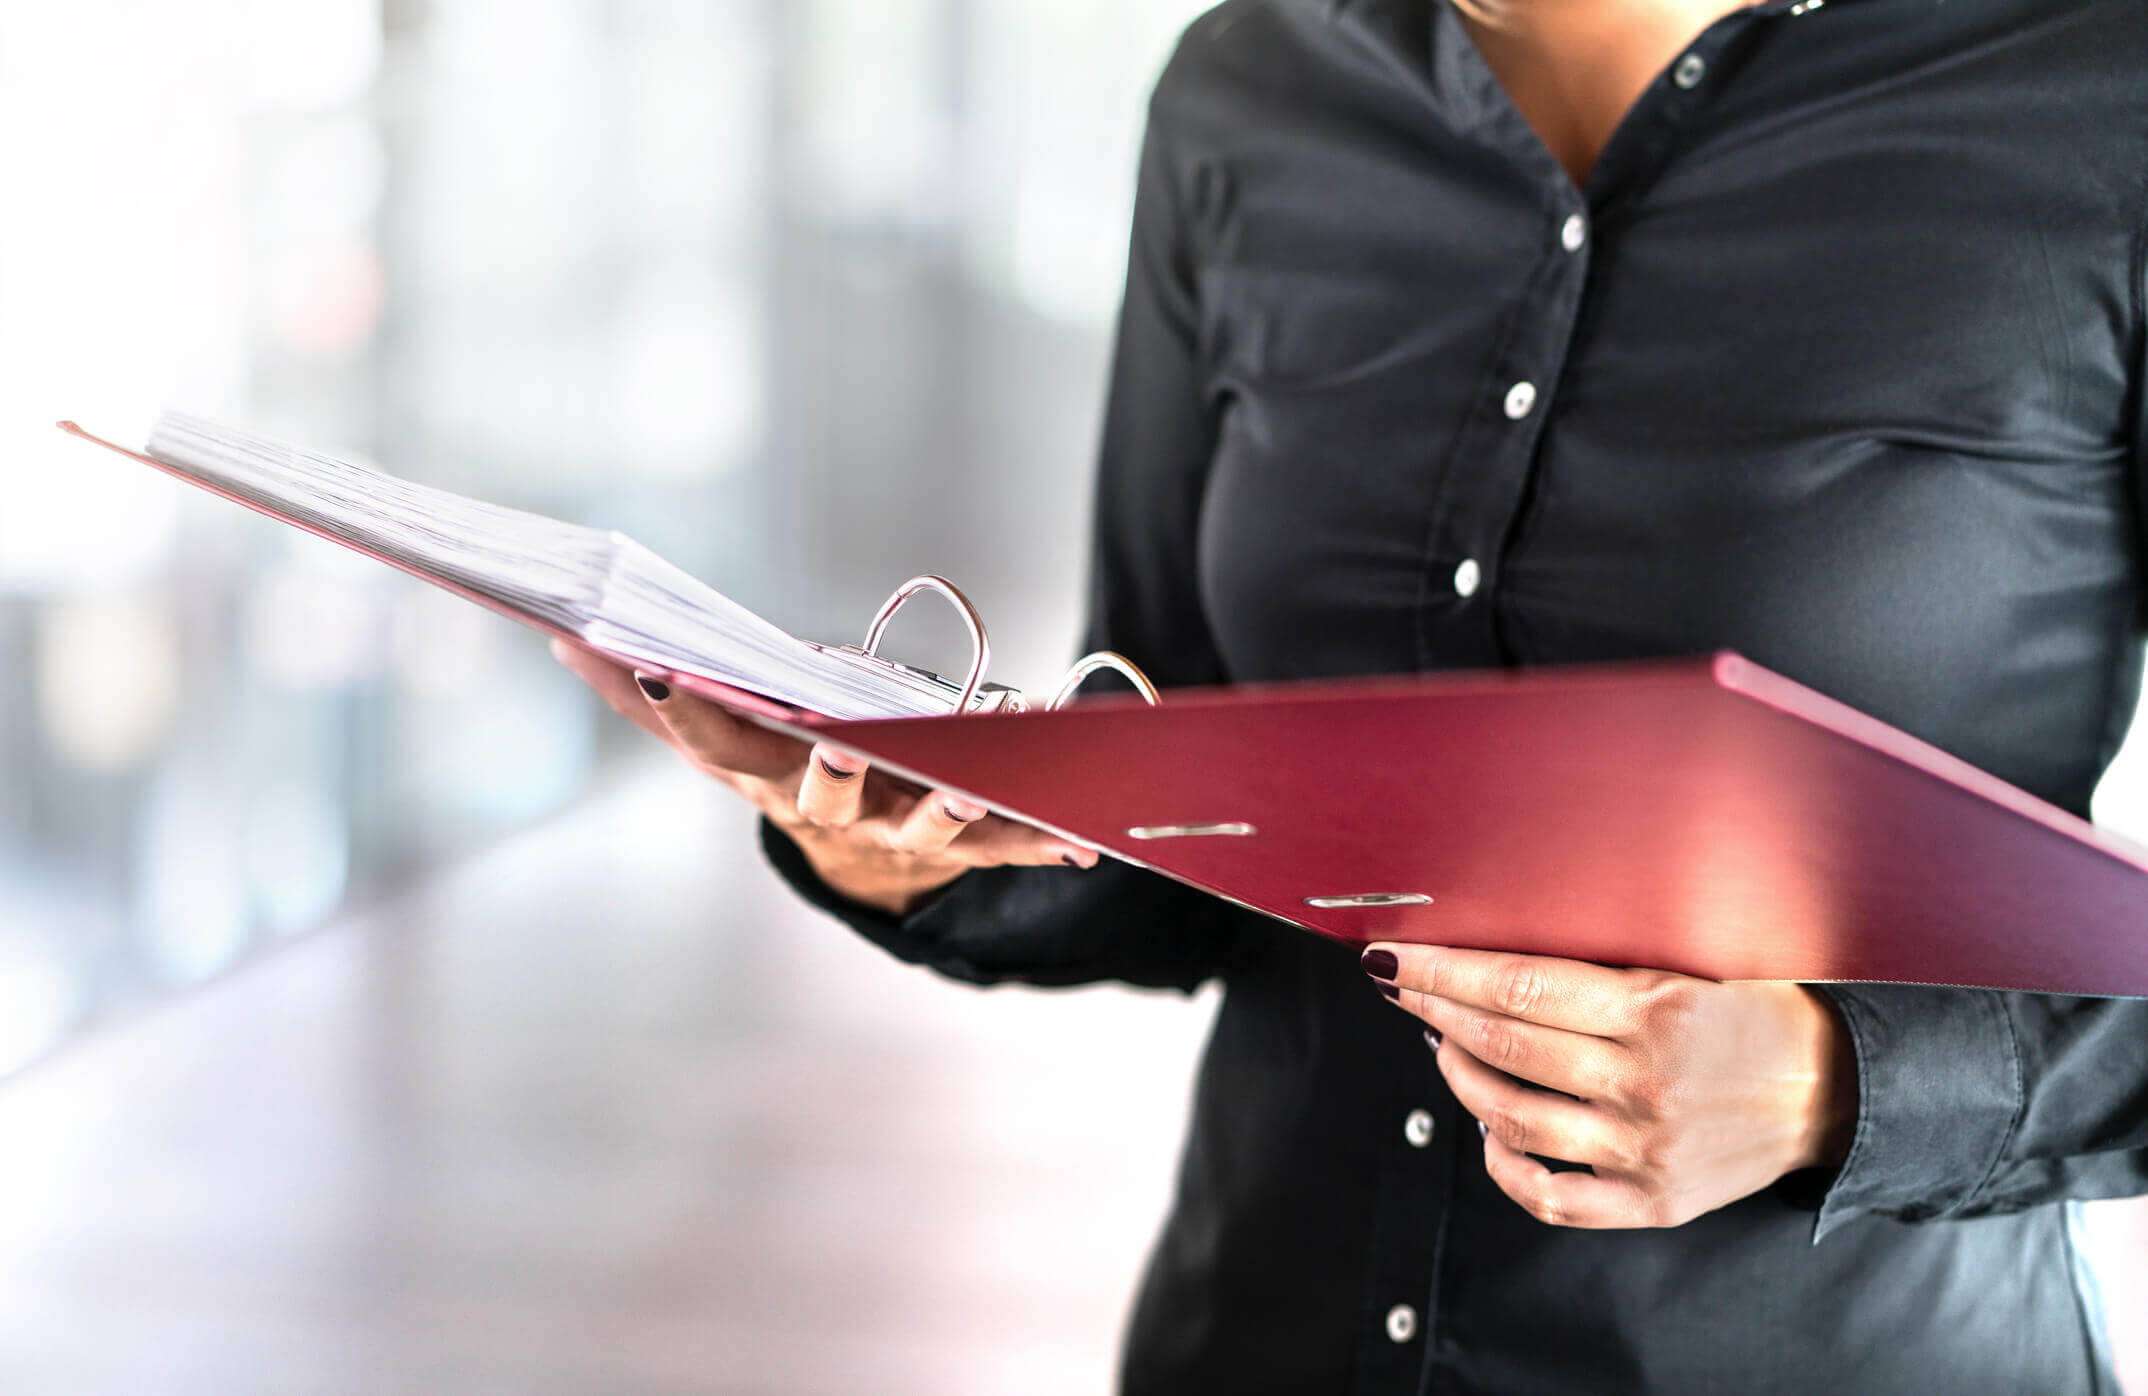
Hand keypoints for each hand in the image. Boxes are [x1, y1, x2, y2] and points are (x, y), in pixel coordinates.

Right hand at [551, 639, 1097, 913]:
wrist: (864, 863)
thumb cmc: (785, 772)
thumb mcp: (718, 733)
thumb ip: (643, 694)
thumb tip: (563, 636)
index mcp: (764, 774)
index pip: (714, 744)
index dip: (685, 714)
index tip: (659, 674)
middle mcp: (829, 808)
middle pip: (826, 795)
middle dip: (831, 773)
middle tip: (836, 747)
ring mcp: (898, 827)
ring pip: (926, 822)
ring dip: (948, 809)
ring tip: (970, 790)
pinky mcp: (963, 841)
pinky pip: (1007, 844)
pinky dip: (1045, 843)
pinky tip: (1084, 845)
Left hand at [1364, 943, 1856, 1228]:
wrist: (1836, 1091)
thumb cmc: (1756, 1010)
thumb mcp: (1690, 963)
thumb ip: (1605, 964)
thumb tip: (1498, 950)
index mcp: (1658, 1009)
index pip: (1520, 987)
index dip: (1446, 971)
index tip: (1398, 958)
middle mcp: (1647, 1081)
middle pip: (1507, 1046)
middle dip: (1436, 1011)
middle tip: (1402, 987)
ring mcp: (1647, 1148)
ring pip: (1515, 1117)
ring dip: (1459, 1077)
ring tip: (1441, 1045)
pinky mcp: (1654, 1200)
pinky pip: (1552, 1197)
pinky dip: (1502, 1164)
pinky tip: (1485, 1128)